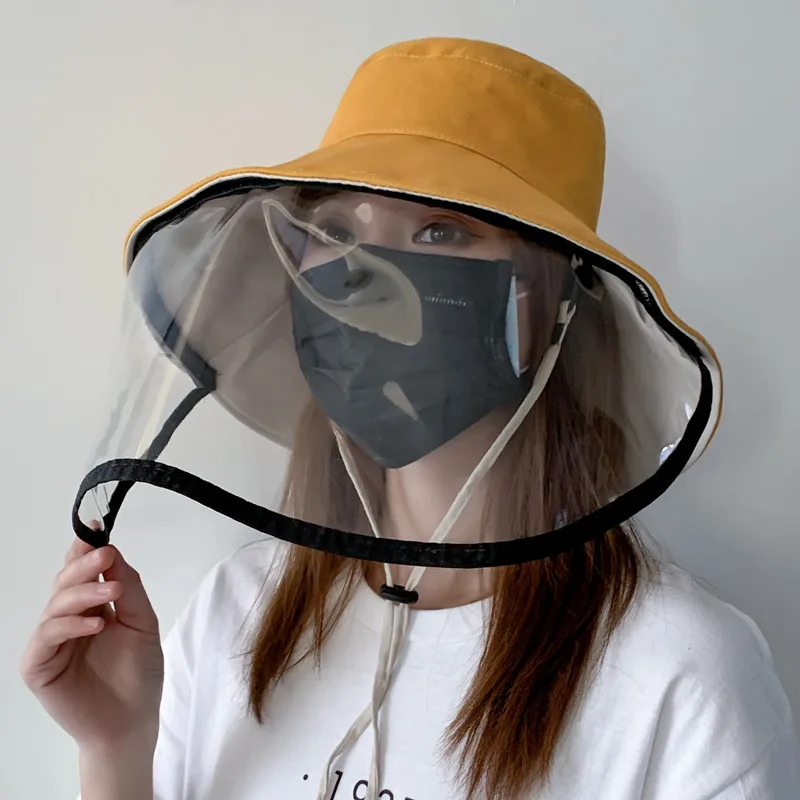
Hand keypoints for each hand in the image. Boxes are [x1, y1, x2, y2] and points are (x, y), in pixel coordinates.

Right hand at [20, 534, 163, 754]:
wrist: (132, 722)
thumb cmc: (139, 674)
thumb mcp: (143, 622)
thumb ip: (130, 587)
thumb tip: (113, 551)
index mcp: (91, 607)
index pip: (81, 572)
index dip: (84, 549)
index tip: (96, 528)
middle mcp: (68, 620)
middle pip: (66, 582)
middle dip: (85, 565)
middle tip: (106, 555)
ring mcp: (51, 642)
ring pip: (56, 604)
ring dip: (84, 593)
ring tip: (113, 593)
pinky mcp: (38, 666)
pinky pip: (47, 636)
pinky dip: (70, 625)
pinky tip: (96, 624)